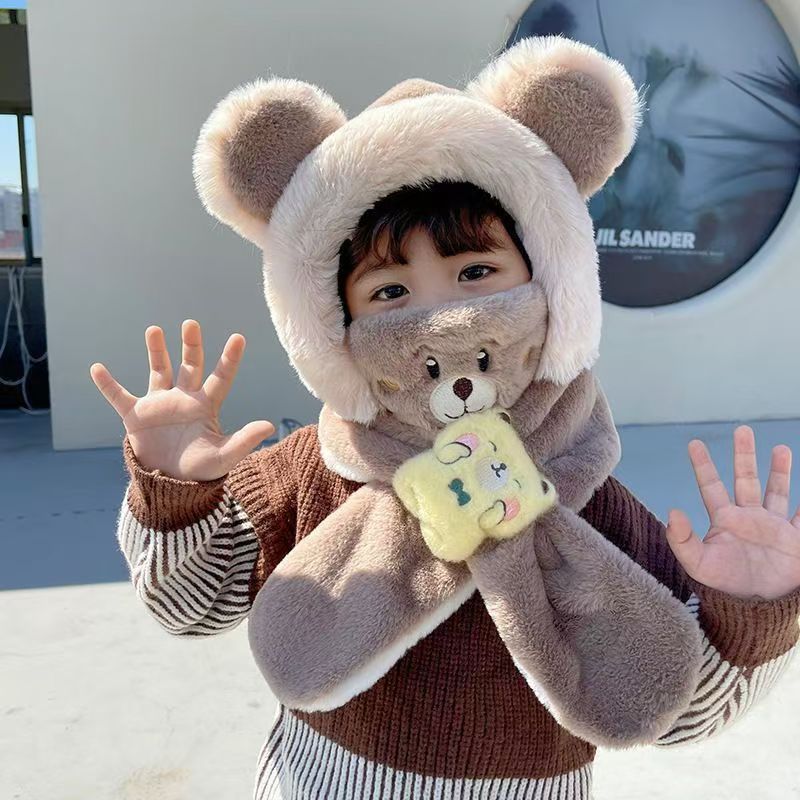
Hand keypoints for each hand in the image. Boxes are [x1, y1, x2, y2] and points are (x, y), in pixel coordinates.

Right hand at [89, 319, 274, 480]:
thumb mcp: (224, 457)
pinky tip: (97, 368)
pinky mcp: (136, 416)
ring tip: (154, 330)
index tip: (238, 338)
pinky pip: (119, 396)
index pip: (221, 377)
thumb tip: (269, 425)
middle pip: (189, 366)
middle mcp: (184, 399)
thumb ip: (244, 441)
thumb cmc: (200, 470)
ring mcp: (159, 404)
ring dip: (156, 352)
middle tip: (191, 324)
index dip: (230, 359)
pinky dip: (108, 384)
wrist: (171, 486)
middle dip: (191, 345)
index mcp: (206, 406)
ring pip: (158, 371)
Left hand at [666, 425, 799, 600]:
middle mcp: (748, 517)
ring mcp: (773, 526)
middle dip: (744, 455)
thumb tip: (671, 512)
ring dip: (779, 470)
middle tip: (742, 429)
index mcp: (724, 520)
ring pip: (776, 491)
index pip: (711, 486)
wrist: (757, 609)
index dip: (703, 465)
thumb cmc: (723, 587)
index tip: (693, 443)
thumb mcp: (698, 564)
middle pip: (745, 479)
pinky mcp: (794, 540)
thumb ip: (682, 540)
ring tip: (780, 448)